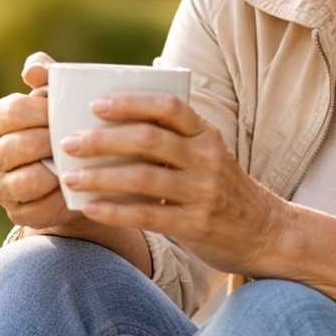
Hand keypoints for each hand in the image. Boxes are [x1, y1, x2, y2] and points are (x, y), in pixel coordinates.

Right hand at [0, 51, 88, 230]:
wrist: (73, 173)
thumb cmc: (61, 126)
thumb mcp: (54, 97)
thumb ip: (45, 75)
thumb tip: (32, 71)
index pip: (15, 111)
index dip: (44, 110)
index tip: (66, 111)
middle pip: (22, 145)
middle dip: (54, 141)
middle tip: (78, 139)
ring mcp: (0, 186)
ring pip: (29, 179)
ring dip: (57, 170)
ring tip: (76, 162)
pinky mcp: (15, 213)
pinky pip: (40, 206)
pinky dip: (61, 196)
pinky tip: (74, 186)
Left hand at [57, 92, 287, 278]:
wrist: (266, 232)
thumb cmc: (222, 187)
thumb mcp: (208, 153)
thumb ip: (173, 138)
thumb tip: (114, 121)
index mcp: (206, 134)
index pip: (168, 107)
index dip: (130, 103)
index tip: (94, 105)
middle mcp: (206, 159)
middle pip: (149, 140)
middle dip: (103, 140)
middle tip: (69, 142)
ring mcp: (202, 193)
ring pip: (143, 178)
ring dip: (100, 176)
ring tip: (70, 177)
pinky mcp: (195, 225)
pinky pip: (147, 215)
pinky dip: (114, 211)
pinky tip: (89, 208)